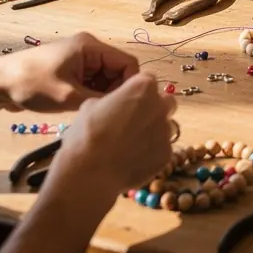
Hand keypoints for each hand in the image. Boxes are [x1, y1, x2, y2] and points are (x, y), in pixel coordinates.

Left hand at [0, 32, 140, 112]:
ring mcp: (80, 59)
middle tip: (105, 113)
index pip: (127, 63)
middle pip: (117, 71)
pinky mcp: (71, 70)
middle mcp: (89, 49)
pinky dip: (91, 96)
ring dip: (101, 95)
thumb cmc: (32, 85)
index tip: (124, 107)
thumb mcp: (68, 96)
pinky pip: (92, 82)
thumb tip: (124, 108)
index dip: (130, 85)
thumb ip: (99, 100)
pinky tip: (84, 110)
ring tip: (92, 113)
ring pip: (105, 79)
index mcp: (91, 47)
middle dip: (114, 92)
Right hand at [53, 72, 175, 193]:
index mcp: (142, 86)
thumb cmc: (86, 133)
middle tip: (134, 121)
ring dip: (154, 130)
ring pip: (166, 126)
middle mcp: (160, 105)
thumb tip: (117, 106)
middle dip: (153, 107)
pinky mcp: (166, 154)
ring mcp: (165, 131)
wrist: (89, 171)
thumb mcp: (92, 105)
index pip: (147, 80)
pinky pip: (162, 148)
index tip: (128, 100)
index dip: (137, 90)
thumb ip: (114, 100)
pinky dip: (152, 152)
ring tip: (134, 143)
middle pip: (164, 101)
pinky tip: (134, 160)